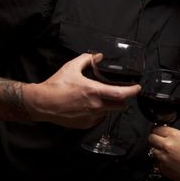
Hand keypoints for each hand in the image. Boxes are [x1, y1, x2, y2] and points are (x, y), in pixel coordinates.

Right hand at [24, 53, 140, 128]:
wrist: (42, 103)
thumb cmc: (56, 85)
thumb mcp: (71, 67)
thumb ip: (87, 59)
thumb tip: (98, 56)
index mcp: (94, 92)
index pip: (121, 94)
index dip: (133, 91)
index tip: (137, 87)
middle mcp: (95, 106)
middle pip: (120, 106)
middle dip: (122, 99)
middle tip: (119, 91)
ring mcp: (91, 117)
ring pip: (109, 112)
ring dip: (110, 105)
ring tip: (101, 97)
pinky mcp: (85, 124)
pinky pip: (99, 118)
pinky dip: (99, 112)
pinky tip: (90, 105)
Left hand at [149, 126, 179, 180]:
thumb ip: (172, 135)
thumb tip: (163, 135)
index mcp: (174, 135)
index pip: (157, 129)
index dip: (157, 131)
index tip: (157, 133)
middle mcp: (167, 144)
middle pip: (151, 138)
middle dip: (154, 140)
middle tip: (159, 143)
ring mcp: (163, 157)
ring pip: (153, 151)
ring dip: (158, 152)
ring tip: (168, 155)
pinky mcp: (162, 168)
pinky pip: (157, 163)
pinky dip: (162, 163)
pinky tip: (171, 164)